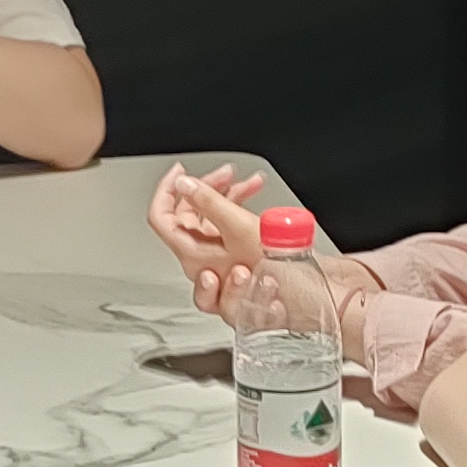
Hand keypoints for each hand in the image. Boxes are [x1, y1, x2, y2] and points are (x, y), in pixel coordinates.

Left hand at [145, 164, 278, 317]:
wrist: (305, 294)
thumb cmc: (274, 271)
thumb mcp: (239, 227)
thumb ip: (209, 202)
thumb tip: (185, 184)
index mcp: (193, 256)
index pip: (161, 219)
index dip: (167, 191)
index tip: (179, 172)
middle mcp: (203, 261)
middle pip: (189, 216)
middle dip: (207, 189)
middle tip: (226, 173)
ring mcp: (220, 260)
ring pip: (212, 220)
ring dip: (229, 197)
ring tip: (251, 182)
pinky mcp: (238, 258)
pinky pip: (230, 228)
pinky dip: (241, 210)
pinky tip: (258, 201)